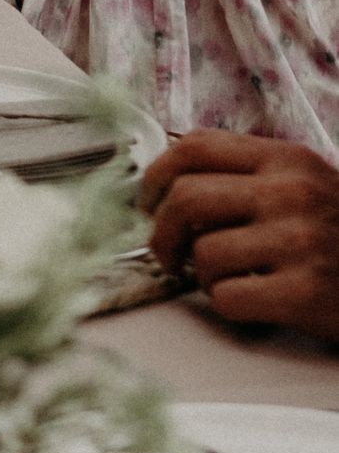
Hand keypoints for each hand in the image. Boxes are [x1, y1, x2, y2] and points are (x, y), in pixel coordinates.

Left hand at [140, 133, 338, 336]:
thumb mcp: (306, 182)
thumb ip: (249, 173)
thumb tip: (171, 178)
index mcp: (286, 159)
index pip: (195, 147)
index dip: (155, 174)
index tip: (146, 200)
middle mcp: (290, 193)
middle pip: (186, 199)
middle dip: (162, 232)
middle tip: (166, 253)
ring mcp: (298, 242)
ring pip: (204, 254)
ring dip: (202, 275)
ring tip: (227, 279)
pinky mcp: (303, 292)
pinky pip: (227, 298)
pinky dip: (227, 305)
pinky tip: (251, 301)